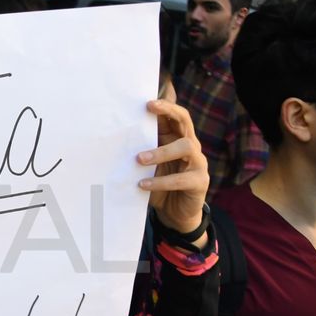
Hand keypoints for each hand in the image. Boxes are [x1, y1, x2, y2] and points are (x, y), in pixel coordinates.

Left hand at [137, 91, 208, 235]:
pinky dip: (160, 181)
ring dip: (160, 152)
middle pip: (185, 122)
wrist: (175, 213)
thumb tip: (116, 137)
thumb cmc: (158, 184)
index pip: (176, 115)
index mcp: (177, 138)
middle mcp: (190, 146)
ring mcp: (198, 163)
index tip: (147, 102)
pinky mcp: (199, 182)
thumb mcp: (148, 166)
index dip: (165, 106)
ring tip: (139, 159)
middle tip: (148, 111)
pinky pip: (181, 179)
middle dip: (168, 112)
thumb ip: (141, 150)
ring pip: (185, 147)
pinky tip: (142, 185)